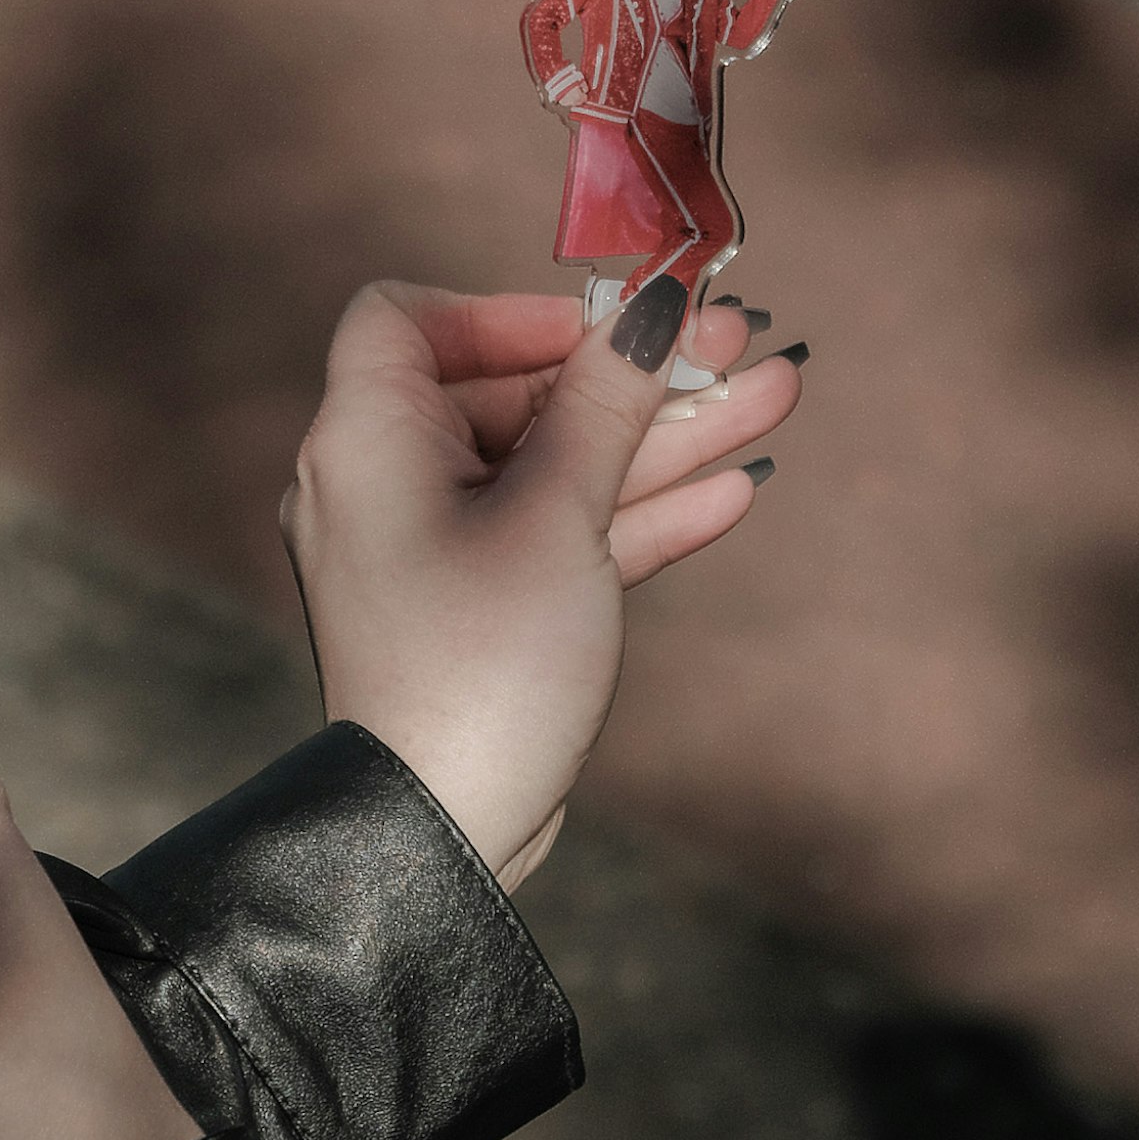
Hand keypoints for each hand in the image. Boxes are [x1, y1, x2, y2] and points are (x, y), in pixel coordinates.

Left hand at [276, 281, 804, 887]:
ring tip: (773, 394)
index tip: (603, 324)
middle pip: (510, 394)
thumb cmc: (481, 662)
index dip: (509, 310)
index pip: (409, 321)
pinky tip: (730, 489)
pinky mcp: (478, 613)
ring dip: (660, 435)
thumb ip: (606, 401)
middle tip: (738, 343)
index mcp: (365, 440)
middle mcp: (384, 487)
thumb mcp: (556, 514)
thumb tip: (652, 305)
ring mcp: (434, 554)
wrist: (442, 834)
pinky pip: (558, 536)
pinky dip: (633, 512)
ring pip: (554, 468)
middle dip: (629, 372)